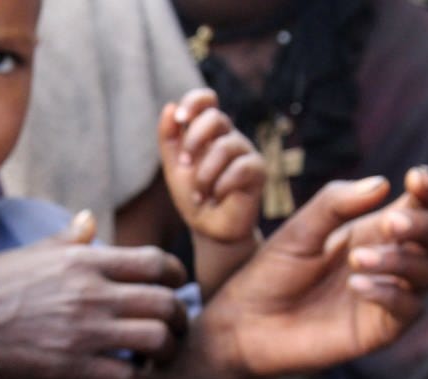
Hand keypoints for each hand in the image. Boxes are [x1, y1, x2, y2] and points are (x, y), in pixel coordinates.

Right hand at [0, 211, 188, 378]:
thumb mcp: (36, 253)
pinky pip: (129, 378)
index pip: (156, 263)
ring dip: (168, 352)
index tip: (178, 287)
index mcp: (87, 262)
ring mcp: (86, 331)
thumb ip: (70, 239)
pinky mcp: (74, 366)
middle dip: (182, 320)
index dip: (178, 276)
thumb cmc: (2, 285)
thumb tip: (89, 220)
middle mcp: (93, 294)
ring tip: (160, 357)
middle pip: (166, 304)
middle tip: (177, 329)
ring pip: (157, 341)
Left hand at [159, 89, 264, 246]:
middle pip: (216, 117)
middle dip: (194, 140)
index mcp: (208, 132)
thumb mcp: (174, 167)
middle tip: (185, 164)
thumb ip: (169, 138)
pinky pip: (240, 168)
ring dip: (205, 174)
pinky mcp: (258, 170)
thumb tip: (170, 107)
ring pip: (225, 147)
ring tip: (200, 194)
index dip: (194, 102)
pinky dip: (221, 185)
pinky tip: (217, 197)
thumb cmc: (194, 196)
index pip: (206, 100)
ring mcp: (245, 152)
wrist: (209, 230)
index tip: (181, 118)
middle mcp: (229, 137)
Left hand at [197, 169, 427, 378]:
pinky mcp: (380, 330)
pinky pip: (410, 310)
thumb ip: (336, 203)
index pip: (421, 206)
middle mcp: (391, 261)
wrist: (245, 323)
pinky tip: (358, 287)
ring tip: (356, 261)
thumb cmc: (271, 272)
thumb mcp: (300, 229)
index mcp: (374, 230)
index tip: (416, 176)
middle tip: (390, 224)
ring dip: (401, 261)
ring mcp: (389, 296)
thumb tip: (384, 183)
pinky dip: (392, 294)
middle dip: (426, 226)